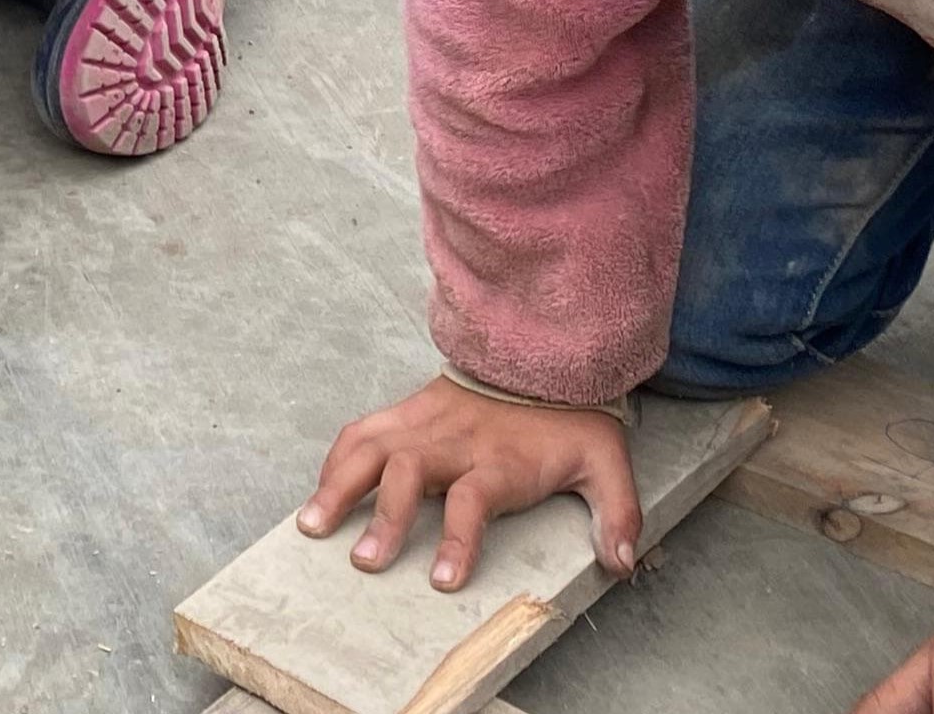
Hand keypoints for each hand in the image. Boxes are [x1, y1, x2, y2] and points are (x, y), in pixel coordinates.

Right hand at [298, 375, 640, 591]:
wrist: (542, 352)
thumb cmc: (569, 419)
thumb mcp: (607, 463)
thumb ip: (617, 513)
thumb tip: (621, 564)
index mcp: (501, 458)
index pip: (472, 498)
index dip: (457, 538)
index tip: (442, 580)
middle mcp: (455, 439)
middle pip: (407, 471)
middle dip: (381, 516)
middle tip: (362, 560)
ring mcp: (425, 421)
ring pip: (372, 445)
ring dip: (339, 483)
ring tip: (313, 523)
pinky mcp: (407, 410)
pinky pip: (363, 429)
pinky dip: (337, 458)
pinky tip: (322, 487)